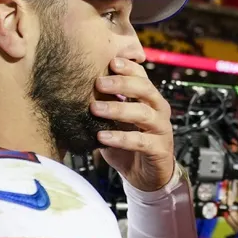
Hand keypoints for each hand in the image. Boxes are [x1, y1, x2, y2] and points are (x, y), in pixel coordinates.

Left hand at [92, 58, 174, 191]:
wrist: (144, 175)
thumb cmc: (128, 143)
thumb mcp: (115, 121)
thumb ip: (105, 105)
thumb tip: (75, 88)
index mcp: (149, 99)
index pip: (142, 76)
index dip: (128, 67)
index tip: (110, 61)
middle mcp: (159, 110)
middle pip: (145, 89)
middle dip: (122, 83)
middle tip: (99, 83)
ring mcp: (161, 129)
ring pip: (143, 113)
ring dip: (118, 109)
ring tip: (95, 109)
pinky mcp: (159, 149)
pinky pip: (140, 141)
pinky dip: (120, 138)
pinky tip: (102, 136)